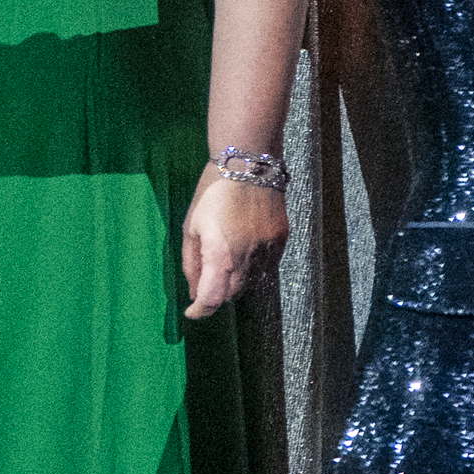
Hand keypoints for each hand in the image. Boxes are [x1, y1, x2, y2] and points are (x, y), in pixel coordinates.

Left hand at [180, 161, 289, 318]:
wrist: (249, 162)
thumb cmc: (212, 191)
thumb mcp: (191, 227)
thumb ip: (192, 263)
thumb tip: (194, 289)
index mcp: (221, 255)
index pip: (212, 299)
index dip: (200, 311)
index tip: (192, 311)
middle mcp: (248, 257)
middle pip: (233, 294)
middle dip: (216, 296)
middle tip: (205, 286)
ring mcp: (269, 248)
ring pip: (253, 282)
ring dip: (236, 283)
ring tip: (225, 268)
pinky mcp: (282, 237)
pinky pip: (268, 265)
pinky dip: (254, 268)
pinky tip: (245, 256)